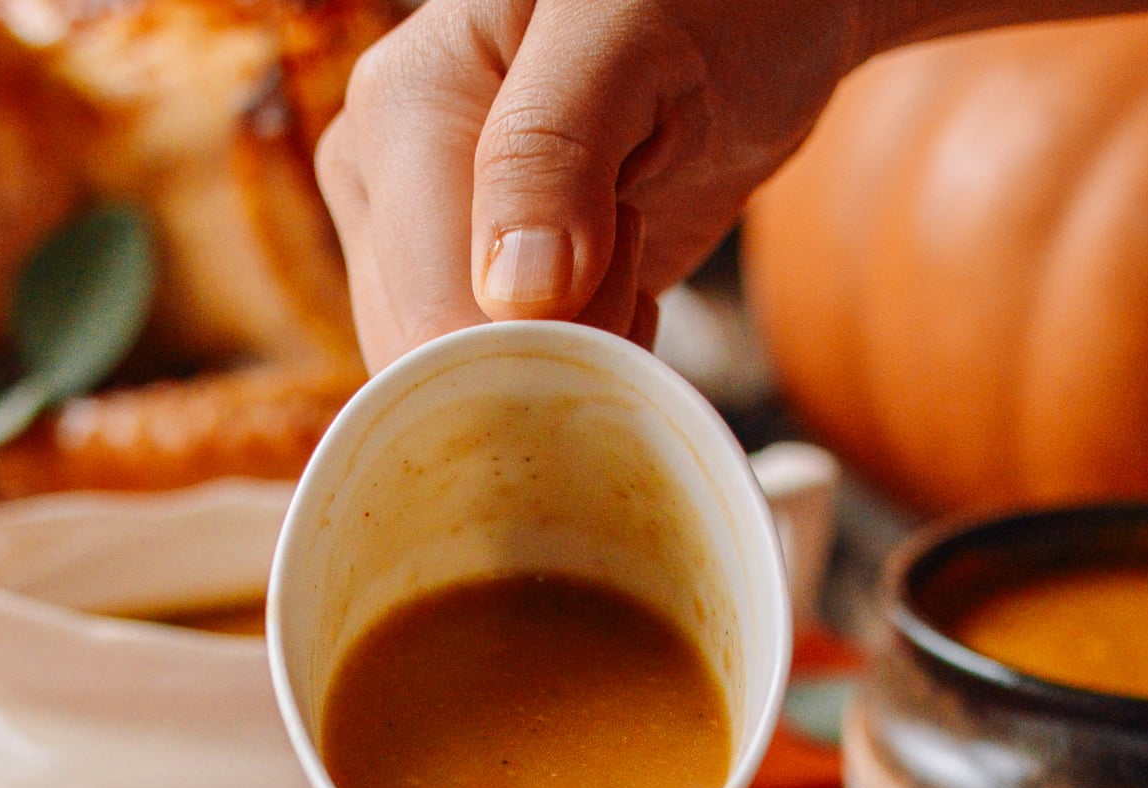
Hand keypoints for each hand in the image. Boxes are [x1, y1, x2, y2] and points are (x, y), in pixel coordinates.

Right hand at [316, 0, 866, 371]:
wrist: (760, 25)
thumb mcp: (630, 33)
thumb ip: (555, 147)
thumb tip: (512, 295)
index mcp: (395, 115)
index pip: (427, 313)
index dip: (533, 350)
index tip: (622, 286)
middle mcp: (387, 188)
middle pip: (439, 367)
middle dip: (557, 351)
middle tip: (635, 250)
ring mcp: (426, 250)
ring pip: (468, 392)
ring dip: (575, 361)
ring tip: (630, 253)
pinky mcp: (482, 295)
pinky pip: (509, 388)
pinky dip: (586, 362)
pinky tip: (623, 286)